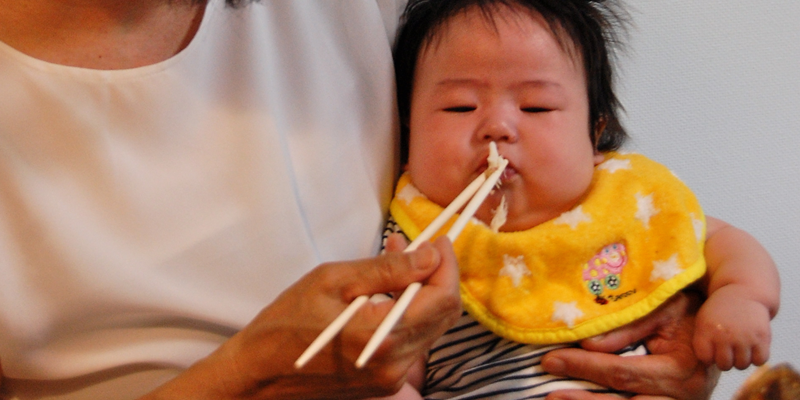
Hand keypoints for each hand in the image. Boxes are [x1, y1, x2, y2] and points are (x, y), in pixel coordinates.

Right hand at [140, 236, 460, 399]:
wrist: (257, 376)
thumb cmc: (284, 325)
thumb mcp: (332, 281)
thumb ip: (387, 270)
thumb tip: (430, 256)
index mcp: (383, 337)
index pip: (442, 299)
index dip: (447, 265)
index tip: (438, 240)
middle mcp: (395, 364)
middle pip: (443, 315)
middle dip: (437, 275)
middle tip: (417, 246)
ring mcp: (391, 378)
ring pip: (430, 328)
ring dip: (423, 292)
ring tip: (395, 261)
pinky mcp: (383, 382)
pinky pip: (412, 342)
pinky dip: (408, 312)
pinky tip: (387, 292)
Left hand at [541, 291, 719, 399]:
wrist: (720, 329)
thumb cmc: (688, 312)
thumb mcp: (661, 309)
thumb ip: (626, 328)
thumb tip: (587, 344)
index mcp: (680, 369)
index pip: (622, 373)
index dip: (584, 368)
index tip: (551, 360)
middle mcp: (683, 396)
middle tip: (550, 394)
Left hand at [693, 285, 771, 369]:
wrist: (743, 292)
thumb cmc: (720, 311)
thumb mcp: (703, 320)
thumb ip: (702, 342)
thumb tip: (708, 366)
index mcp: (706, 329)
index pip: (705, 359)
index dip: (708, 357)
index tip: (712, 349)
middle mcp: (725, 334)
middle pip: (724, 365)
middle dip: (725, 361)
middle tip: (727, 351)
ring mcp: (744, 336)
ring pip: (742, 365)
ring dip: (740, 360)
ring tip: (739, 349)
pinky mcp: (762, 336)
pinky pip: (759, 361)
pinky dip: (756, 358)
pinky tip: (752, 348)